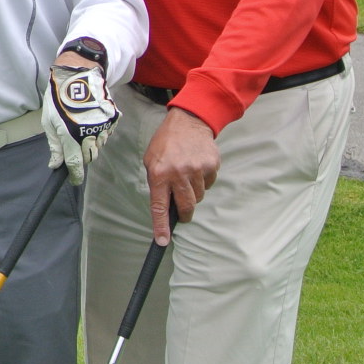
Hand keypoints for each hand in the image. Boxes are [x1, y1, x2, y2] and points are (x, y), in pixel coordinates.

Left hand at [43, 60, 118, 184]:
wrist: (79, 75)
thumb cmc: (59, 97)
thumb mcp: (49, 121)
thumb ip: (54, 145)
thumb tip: (55, 164)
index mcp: (71, 135)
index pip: (75, 163)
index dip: (75, 175)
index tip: (74, 180)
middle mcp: (89, 133)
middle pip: (89, 157)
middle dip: (82, 156)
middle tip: (73, 144)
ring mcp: (103, 126)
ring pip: (98, 146)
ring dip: (90, 144)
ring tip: (81, 127)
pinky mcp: (112, 119)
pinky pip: (105, 134)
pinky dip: (98, 133)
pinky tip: (90, 120)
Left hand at [143, 107, 218, 242]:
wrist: (188, 122)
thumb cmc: (165, 144)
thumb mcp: (151, 161)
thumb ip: (156, 183)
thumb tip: (163, 206)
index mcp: (159, 174)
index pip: (159, 206)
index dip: (161, 226)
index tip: (162, 241)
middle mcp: (178, 173)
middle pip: (186, 206)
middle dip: (185, 213)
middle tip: (183, 211)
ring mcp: (197, 170)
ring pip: (198, 196)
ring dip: (193, 192)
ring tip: (187, 175)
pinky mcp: (211, 166)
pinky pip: (209, 184)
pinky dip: (203, 180)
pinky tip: (197, 167)